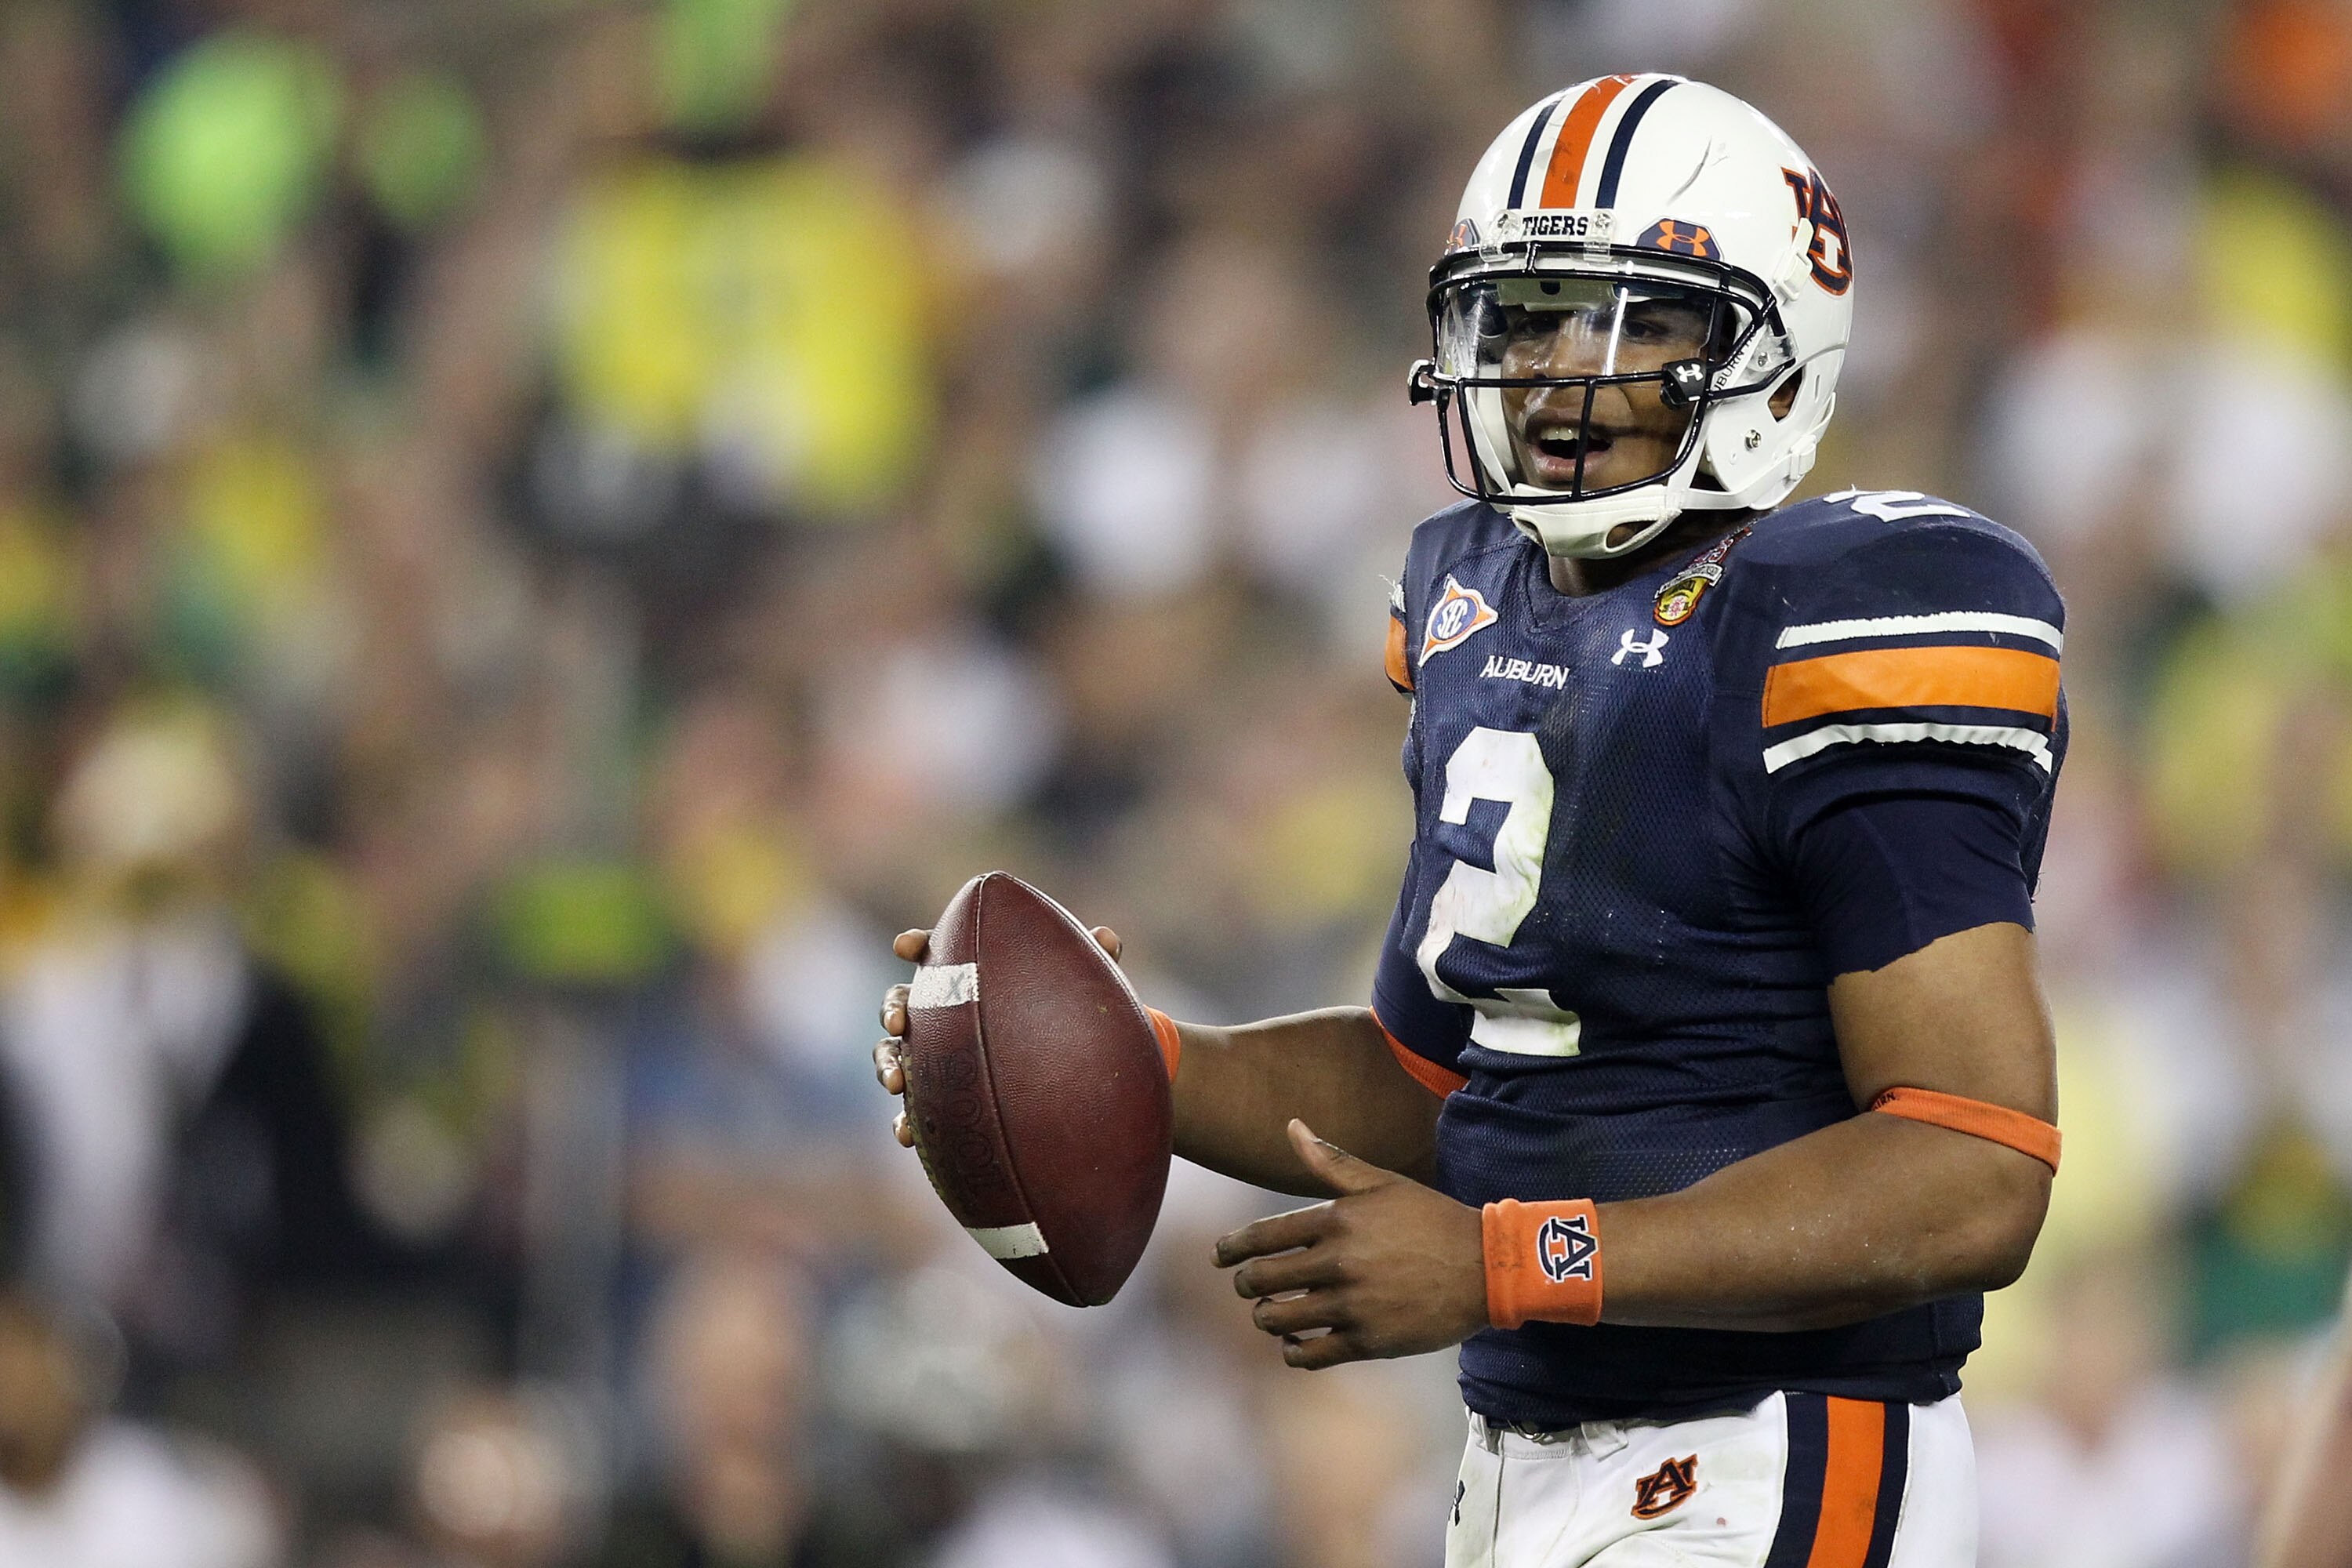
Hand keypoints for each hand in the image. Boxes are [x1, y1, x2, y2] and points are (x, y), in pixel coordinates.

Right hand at [873, 924, 1122, 1148]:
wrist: (1055, 1074)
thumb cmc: (1058, 1014)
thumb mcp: (1075, 989)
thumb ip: (1088, 962)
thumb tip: (1108, 939)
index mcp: (964, 974)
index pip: (934, 952)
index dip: (915, 945)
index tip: (908, 947)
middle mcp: (939, 1013)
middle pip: (901, 1002)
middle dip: (892, 1009)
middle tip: (898, 1021)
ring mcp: (931, 1058)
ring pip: (892, 1054)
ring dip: (887, 1064)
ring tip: (895, 1082)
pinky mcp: (934, 1101)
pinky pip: (911, 1111)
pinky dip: (904, 1121)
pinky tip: (909, 1134)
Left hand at [1214, 1120, 1488, 1368]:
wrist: (1485, 1267)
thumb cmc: (1430, 1219)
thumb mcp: (1382, 1183)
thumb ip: (1331, 1162)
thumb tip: (1292, 1126)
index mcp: (1335, 1220)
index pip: (1260, 1237)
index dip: (1230, 1249)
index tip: (1219, 1256)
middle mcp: (1336, 1262)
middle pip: (1260, 1280)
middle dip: (1245, 1283)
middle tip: (1247, 1285)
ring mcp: (1351, 1304)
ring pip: (1277, 1320)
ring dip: (1266, 1317)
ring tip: (1270, 1313)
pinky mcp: (1367, 1341)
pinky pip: (1309, 1354)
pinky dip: (1293, 1350)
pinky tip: (1295, 1342)